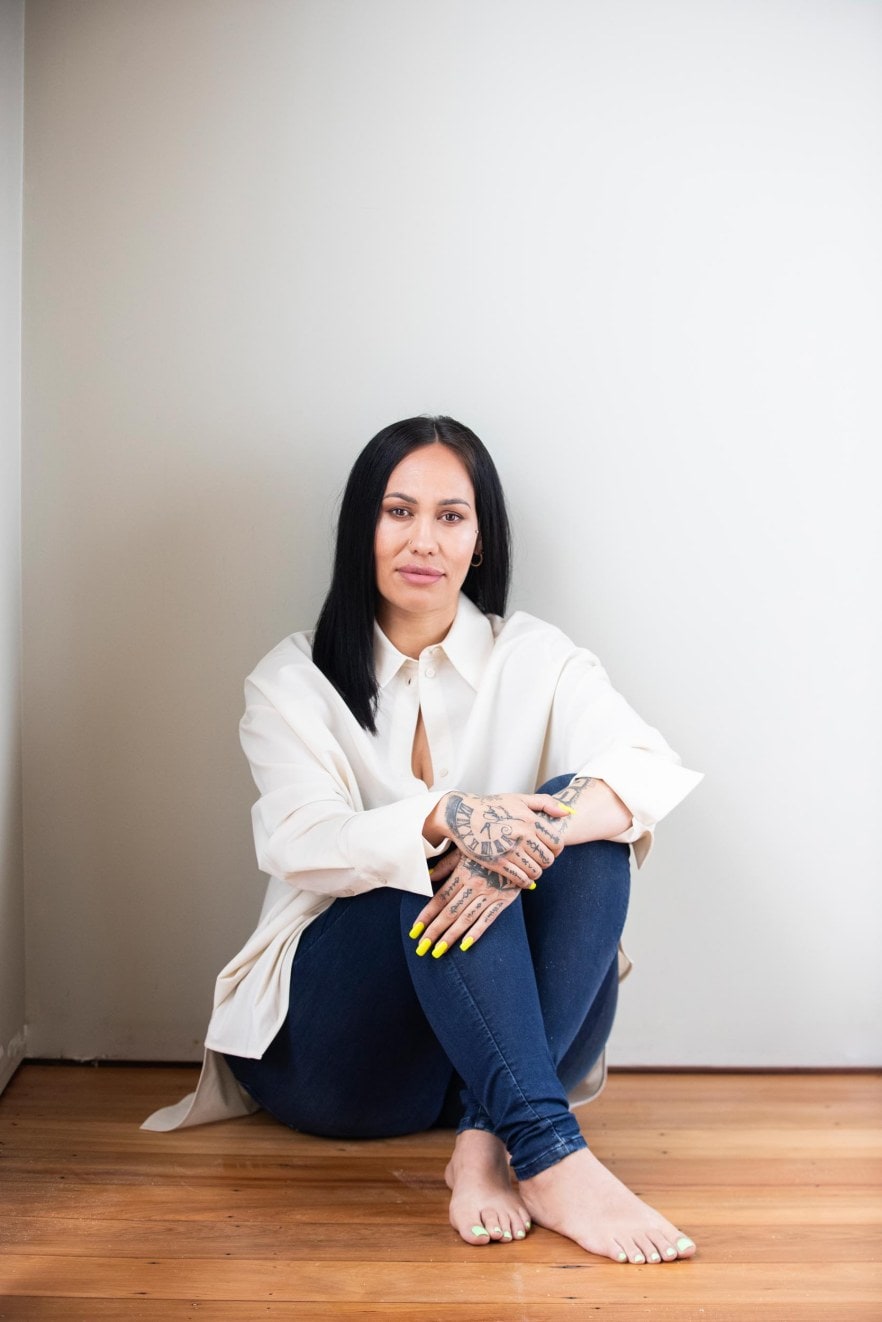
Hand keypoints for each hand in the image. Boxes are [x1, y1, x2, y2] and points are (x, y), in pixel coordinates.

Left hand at [411, 854, 522, 956]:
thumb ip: (447, 864)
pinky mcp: (504, 900)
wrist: (520, 848)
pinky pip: (488, 919)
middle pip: (450, 912)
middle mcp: (474, 885)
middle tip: (421, 948)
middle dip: (434, 931)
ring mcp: (490, 894)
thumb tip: (429, 876)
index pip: (440, 898)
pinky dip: (476, 933)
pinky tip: (464, 946)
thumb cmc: (488, 849)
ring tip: (437, 951)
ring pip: (466, 919)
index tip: (414, 930)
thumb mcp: (466, 850)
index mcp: (463, 873)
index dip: (426, 915)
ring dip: (450, 937)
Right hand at [430, 791, 571, 887]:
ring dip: (535, 872)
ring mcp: (510, 850)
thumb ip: (545, 803)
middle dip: (546, 862)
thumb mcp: (519, 798)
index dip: (556, 850)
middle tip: (538, 860)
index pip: (557, 843)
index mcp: (530, 819)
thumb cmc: (492, 806)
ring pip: (536, 871)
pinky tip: (522, 878)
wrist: (462, 815)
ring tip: (529, 868)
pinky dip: (525, 882)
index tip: (549, 850)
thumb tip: (568, 813)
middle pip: (548, 859)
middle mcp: (522, 835)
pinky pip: (520, 879)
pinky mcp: (497, 863)